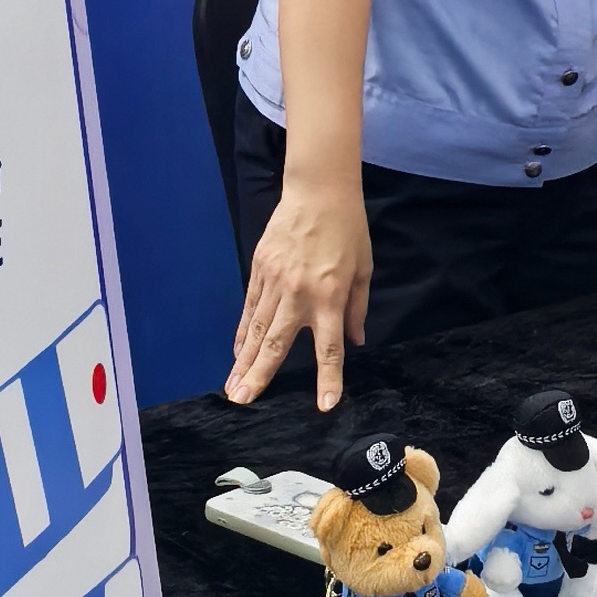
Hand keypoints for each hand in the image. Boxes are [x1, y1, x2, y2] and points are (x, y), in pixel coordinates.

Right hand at [225, 165, 371, 408]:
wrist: (319, 190)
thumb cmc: (348, 229)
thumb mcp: (364, 269)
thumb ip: (357, 308)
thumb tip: (356, 342)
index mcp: (329, 296)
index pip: (329, 347)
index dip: (328, 379)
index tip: (325, 406)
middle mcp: (299, 293)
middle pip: (276, 343)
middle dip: (258, 375)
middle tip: (241, 401)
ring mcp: (275, 280)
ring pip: (257, 328)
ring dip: (243, 360)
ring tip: (232, 386)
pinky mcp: (260, 268)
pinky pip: (250, 307)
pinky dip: (243, 332)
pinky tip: (237, 352)